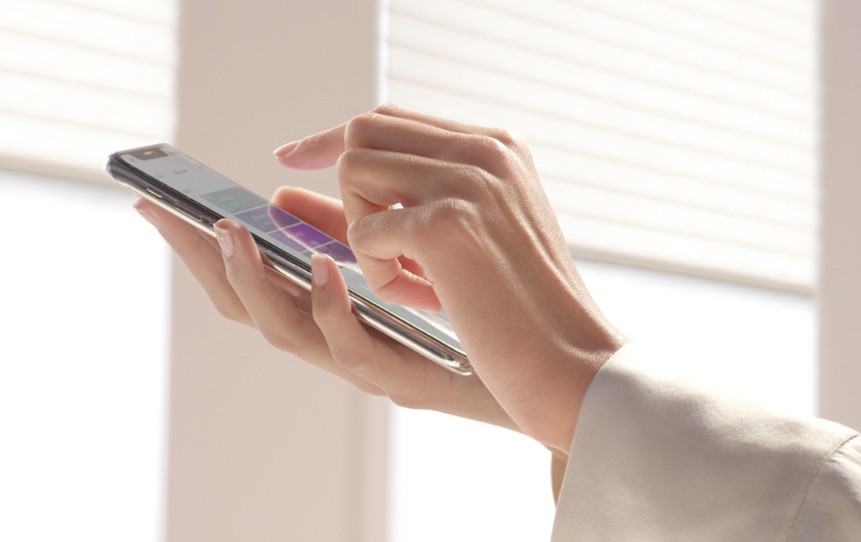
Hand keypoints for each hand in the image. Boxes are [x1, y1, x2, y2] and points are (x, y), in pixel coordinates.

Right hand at [134, 187, 515, 430]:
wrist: (547, 374)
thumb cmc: (475, 314)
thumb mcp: (402, 264)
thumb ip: (344, 234)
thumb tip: (285, 195)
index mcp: (333, 316)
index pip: (250, 282)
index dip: (200, 247)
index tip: (159, 202)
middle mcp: (339, 345)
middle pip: (248, 311)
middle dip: (200, 263)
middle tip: (167, 213)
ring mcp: (369, 365)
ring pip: (286, 333)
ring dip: (252, 281)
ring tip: (231, 232)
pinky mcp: (407, 378)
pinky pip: (353, 346)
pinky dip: (329, 306)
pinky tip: (324, 264)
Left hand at [274, 104, 626, 453]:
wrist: (572, 359)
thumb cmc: (525, 310)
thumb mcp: (476, 235)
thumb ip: (417, 199)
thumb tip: (308, 185)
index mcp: (500, 146)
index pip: (395, 119)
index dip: (336, 137)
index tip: (294, 158)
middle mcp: (486, 150)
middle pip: (365, 130)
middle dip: (337, 179)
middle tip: (323, 220)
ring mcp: (468, 181)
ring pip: (356, 171)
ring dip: (363, 232)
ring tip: (408, 277)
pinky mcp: (446, 224)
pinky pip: (365, 233)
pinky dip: (380, 273)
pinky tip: (428, 299)